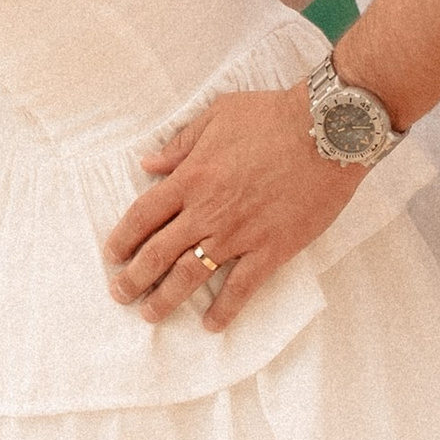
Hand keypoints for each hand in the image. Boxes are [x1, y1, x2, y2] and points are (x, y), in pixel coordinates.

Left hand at [103, 86, 366, 330]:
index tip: (112, 255)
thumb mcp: (218, 115)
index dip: (123, 238)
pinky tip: (211, 325)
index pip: (143, 215)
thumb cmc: (273, 116)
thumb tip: (147, 163)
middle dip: (134, 278)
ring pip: (191, 275)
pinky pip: (241, 287)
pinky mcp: (271, 248)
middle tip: (120, 294)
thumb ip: (180, 143)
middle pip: (158, 252)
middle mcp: (208, 210)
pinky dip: (224, 309)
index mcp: (192, 176)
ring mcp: (239, 233)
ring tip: (150, 315)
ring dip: (166, 298)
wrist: (328, 131)